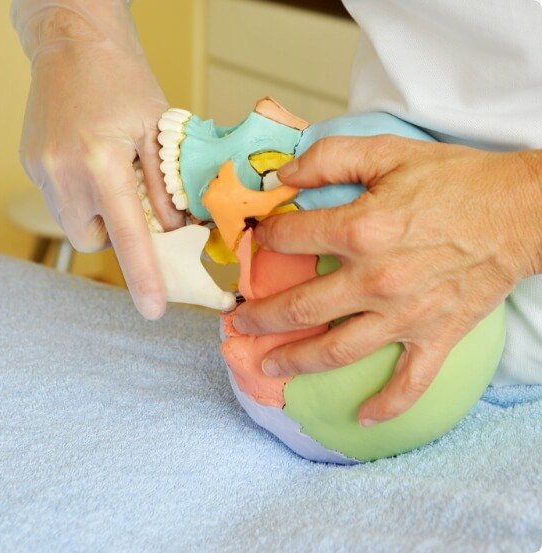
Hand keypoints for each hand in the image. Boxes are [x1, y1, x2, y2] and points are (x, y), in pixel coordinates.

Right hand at [14, 1, 183, 317]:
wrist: (74, 41)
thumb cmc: (124, 81)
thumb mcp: (159, 131)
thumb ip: (165, 188)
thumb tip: (174, 231)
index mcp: (100, 160)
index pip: (128, 234)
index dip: (143, 276)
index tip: (154, 310)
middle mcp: (63, 172)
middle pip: (96, 239)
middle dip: (120, 233)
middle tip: (135, 202)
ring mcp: (41, 170)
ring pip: (77, 225)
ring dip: (101, 216)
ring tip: (113, 178)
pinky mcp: (32, 165)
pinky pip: (63, 204)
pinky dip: (85, 200)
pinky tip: (94, 168)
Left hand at [233, 136, 541, 424]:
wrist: (521, 210)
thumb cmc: (455, 180)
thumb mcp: (388, 151)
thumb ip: (329, 158)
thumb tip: (281, 174)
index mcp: (361, 230)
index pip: (292, 239)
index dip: (267, 238)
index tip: (258, 243)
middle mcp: (376, 280)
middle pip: (301, 307)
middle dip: (261, 316)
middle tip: (238, 323)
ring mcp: (405, 315)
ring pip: (338, 351)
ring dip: (297, 361)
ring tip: (268, 366)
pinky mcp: (436, 336)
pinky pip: (409, 382)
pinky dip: (387, 403)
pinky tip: (364, 417)